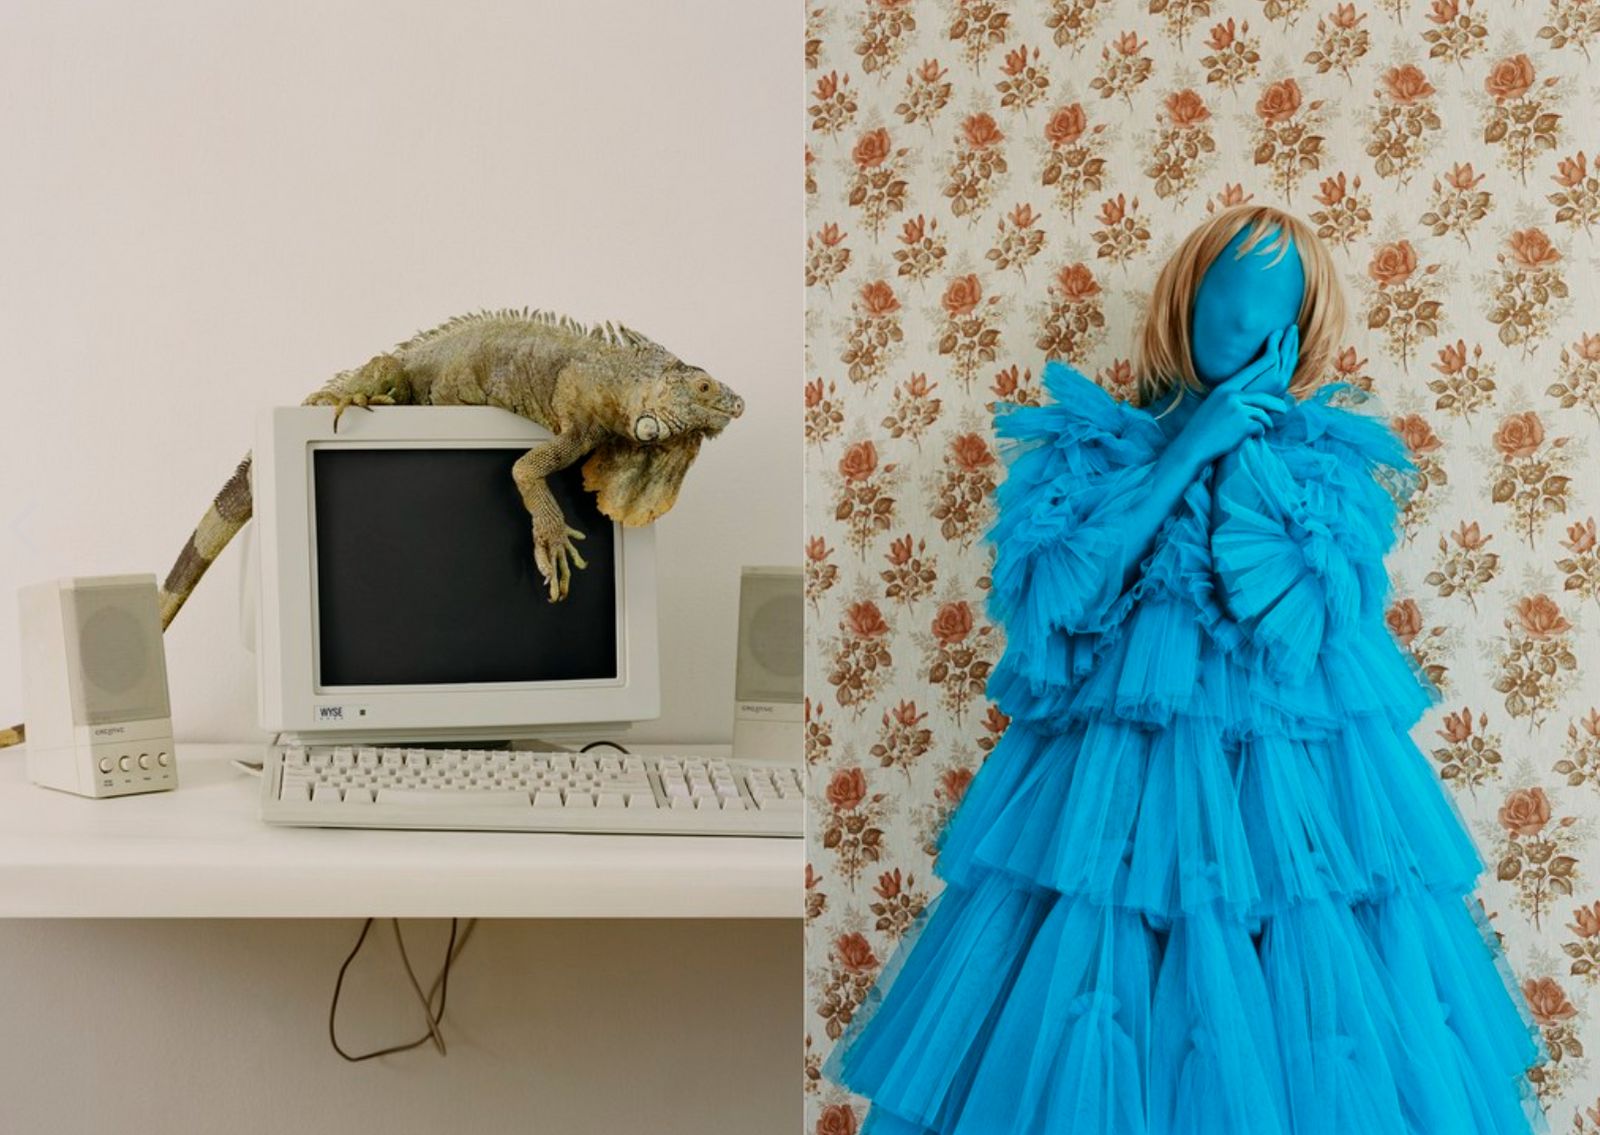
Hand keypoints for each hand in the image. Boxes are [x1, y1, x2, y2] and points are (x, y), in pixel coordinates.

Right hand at [1169, 327, 1292, 471]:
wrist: (1192, 446)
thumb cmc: (1202, 428)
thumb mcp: (1214, 405)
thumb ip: (1231, 398)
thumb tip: (1253, 399)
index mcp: (1224, 388)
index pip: (1251, 372)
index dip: (1267, 364)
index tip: (1279, 357)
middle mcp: (1231, 396)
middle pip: (1263, 397)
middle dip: (1276, 404)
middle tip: (1285, 408)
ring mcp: (1237, 410)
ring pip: (1263, 414)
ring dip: (1266, 423)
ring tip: (1264, 429)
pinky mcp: (1242, 425)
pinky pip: (1259, 427)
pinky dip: (1259, 433)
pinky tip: (1253, 438)